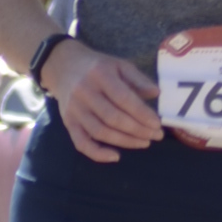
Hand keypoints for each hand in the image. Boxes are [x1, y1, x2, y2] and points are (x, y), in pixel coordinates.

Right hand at [44, 42, 162, 163]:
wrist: (63, 66)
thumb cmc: (98, 67)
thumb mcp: (119, 65)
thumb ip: (138, 79)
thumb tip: (156, 93)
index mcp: (100, 74)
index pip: (123, 98)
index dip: (142, 113)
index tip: (157, 124)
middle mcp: (84, 92)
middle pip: (113, 118)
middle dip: (138, 130)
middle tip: (156, 135)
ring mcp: (74, 109)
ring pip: (100, 132)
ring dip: (125, 141)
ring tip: (144, 142)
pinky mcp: (68, 122)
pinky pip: (81, 143)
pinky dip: (98, 154)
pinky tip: (116, 157)